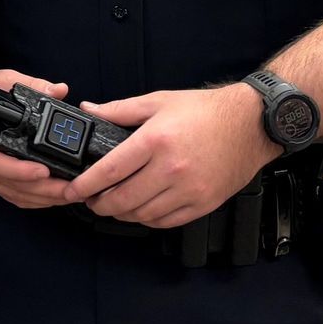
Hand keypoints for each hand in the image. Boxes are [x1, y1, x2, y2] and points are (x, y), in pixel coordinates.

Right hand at [0, 67, 76, 209]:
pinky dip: (36, 200)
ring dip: (44, 198)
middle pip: (10, 185)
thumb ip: (33, 85)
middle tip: (71, 188)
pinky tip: (54, 195)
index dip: (20, 171)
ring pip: (15, 195)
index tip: (44, 171)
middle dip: (44, 190)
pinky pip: (14, 196)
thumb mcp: (4, 80)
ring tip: (70, 193)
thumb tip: (59, 90)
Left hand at [63, 85, 281, 228]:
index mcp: (155, 141)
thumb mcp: (158, 101)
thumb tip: (89, 110)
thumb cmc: (204, 111)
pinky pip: (166, 221)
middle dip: (99, 204)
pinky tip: (140, 209)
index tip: (72, 190)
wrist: (250, 125)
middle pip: (123, 199)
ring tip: (112, 204)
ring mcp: (189, 190)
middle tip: (90, 199)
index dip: (85, 184)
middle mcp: (171, 169)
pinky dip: (147, 219)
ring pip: (143, 215)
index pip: (110, 170)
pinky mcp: (203, 204)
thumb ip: (119, 110)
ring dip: (121, 213)